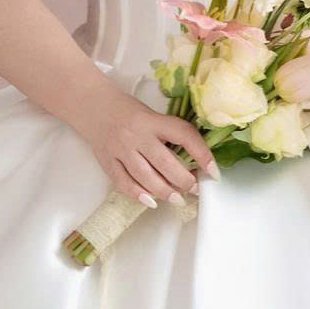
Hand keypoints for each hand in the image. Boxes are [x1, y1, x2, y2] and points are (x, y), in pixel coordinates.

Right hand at [80, 93, 216, 207]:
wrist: (96, 107)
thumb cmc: (132, 113)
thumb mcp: (154, 117)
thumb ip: (171, 135)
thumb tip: (196, 162)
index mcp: (154, 121)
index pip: (184, 135)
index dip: (202, 154)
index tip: (213, 171)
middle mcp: (138, 135)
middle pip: (165, 163)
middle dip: (184, 180)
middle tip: (194, 189)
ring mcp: (121, 149)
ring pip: (145, 176)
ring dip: (165, 191)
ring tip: (178, 199)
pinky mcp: (108, 161)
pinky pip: (124, 183)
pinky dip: (139, 195)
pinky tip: (151, 201)